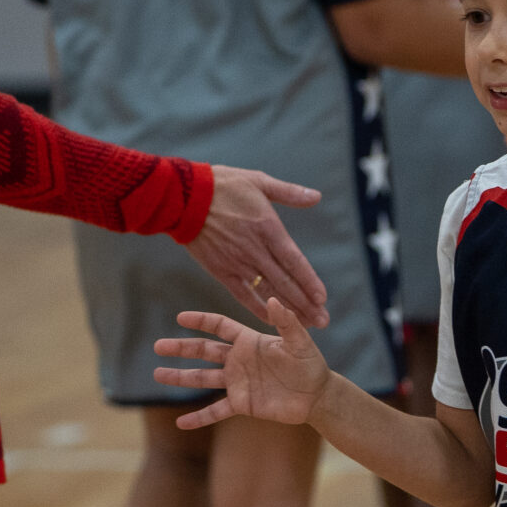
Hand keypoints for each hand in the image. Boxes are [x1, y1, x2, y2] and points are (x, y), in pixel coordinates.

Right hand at [152, 297, 332, 429]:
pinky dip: (199, 418)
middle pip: (203, 351)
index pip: (220, 327)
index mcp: (249, 341)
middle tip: (158, 346)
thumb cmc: (311, 364)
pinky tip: (181, 423)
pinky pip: (215, 411)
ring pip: (203, 378)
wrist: (316, 396)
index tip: (180, 318)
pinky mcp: (242, 404)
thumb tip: (272, 300)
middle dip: (181, 348)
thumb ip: (286, 321)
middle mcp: (239, 360)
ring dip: (181, 377)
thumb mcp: (299, 341)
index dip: (201, 321)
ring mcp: (237, 382)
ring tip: (158, 374)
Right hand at [184, 165, 329, 326]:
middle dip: (305, 304)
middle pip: (284, 282)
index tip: (322, 298)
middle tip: (323, 321)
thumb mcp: (258, 180)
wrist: (182, 197)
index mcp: (268, 228)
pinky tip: (271, 319)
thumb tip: (316, 197)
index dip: (309, 281)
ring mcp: (237, 262)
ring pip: (267, 292)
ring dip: (288, 310)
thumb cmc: (222, 185)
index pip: (294, 261)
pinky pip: (243, 295)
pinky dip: (258, 308)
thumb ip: (288, 193)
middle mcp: (255, 250)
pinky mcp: (221, 270)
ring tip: (305, 325)